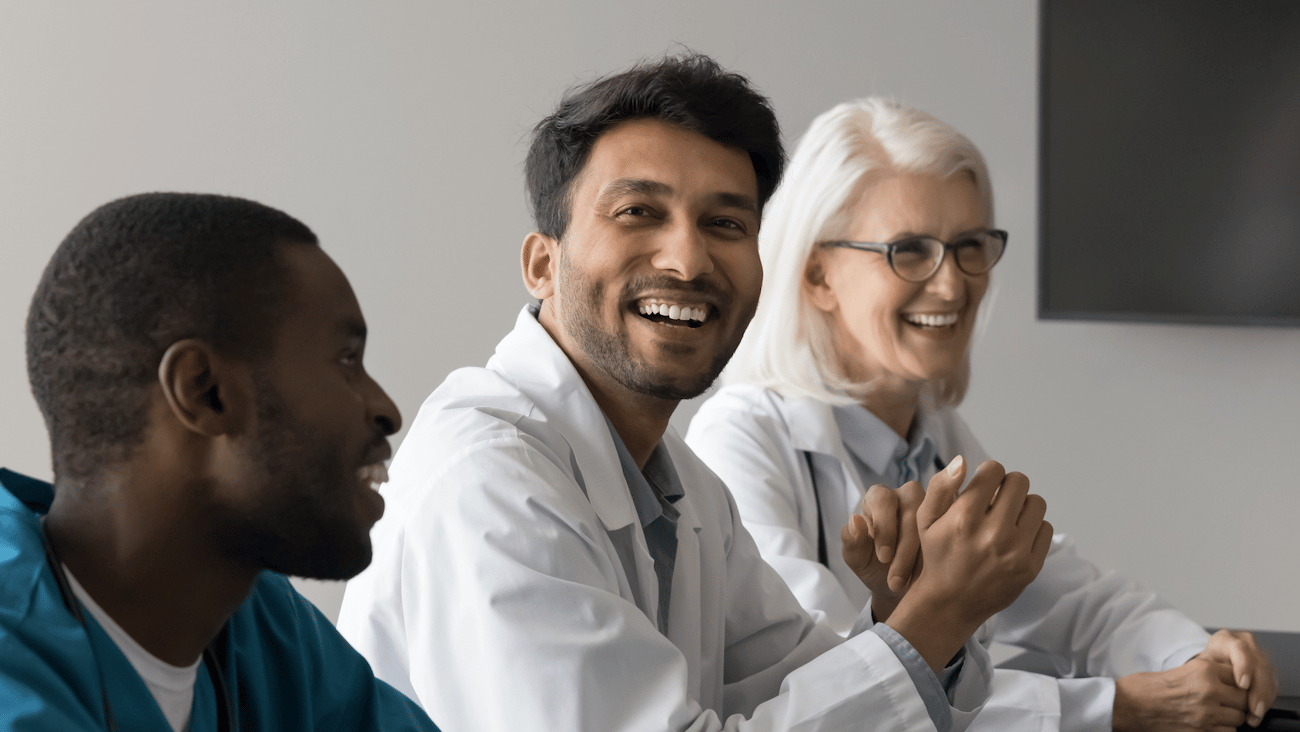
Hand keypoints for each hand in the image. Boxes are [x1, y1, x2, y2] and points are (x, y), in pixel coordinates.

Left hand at [841, 469, 961, 620]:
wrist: (898, 585)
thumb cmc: (873, 565)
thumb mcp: (857, 558)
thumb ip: (851, 540)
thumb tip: (855, 520)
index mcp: (880, 497)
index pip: (883, 500)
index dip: (884, 528)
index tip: (883, 558)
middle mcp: (907, 495)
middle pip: (913, 508)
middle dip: (906, 547)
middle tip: (897, 579)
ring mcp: (934, 505)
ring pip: (937, 518)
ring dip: (927, 552)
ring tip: (915, 581)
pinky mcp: (952, 519)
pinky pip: (955, 529)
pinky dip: (946, 552)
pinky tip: (936, 574)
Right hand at [886, 457, 1051, 670]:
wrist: (951, 603)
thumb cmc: (937, 556)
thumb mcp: (925, 520)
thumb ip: (941, 487)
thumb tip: (962, 460)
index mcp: (965, 517)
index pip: (994, 470)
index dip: (988, 474)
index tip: (984, 486)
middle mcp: (992, 533)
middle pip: (1019, 482)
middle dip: (1008, 486)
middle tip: (998, 499)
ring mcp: (1015, 552)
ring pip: (1036, 503)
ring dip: (1023, 505)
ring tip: (1008, 517)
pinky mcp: (1030, 567)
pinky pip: (1045, 528)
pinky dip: (1032, 528)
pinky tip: (1015, 536)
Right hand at [1113, 656, 1248, 731]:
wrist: (1130, 706)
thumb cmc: (1149, 687)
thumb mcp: (1182, 670)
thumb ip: (1207, 674)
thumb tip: (1230, 681)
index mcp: (1204, 670)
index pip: (1239, 676)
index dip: (1235, 683)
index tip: (1229, 686)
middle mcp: (1209, 690)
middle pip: (1243, 698)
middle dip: (1236, 702)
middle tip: (1224, 702)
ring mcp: (1207, 713)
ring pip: (1238, 717)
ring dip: (1231, 717)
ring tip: (1216, 714)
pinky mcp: (1203, 731)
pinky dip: (1223, 729)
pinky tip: (1209, 724)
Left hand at [1198, 629, 1276, 726]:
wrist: (1213, 661)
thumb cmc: (1205, 665)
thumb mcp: (1201, 666)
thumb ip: (1207, 674)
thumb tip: (1212, 691)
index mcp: (1226, 639)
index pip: (1239, 649)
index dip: (1244, 667)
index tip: (1242, 685)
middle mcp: (1247, 644)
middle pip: (1260, 665)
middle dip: (1259, 690)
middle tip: (1253, 709)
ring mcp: (1260, 654)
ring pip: (1269, 676)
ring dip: (1265, 698)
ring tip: (1255, 714)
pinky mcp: (1268, 668)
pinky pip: (1272, 684)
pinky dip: (1267, 699)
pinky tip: (1258, 711)